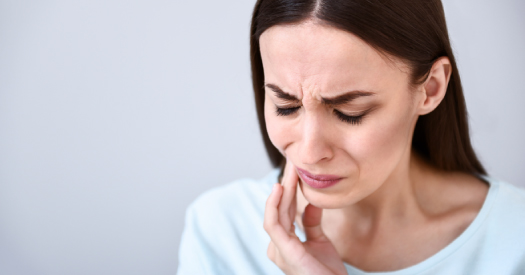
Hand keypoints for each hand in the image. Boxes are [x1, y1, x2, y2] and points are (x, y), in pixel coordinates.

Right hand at [264, 159, 346, 274]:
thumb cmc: (327, 272)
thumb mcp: (320, 242)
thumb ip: (312, 223)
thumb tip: (311, 203)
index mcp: (284, 243)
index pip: (284, 210)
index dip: (289, 189)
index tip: (296, 169)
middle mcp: (277, 246)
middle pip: (279, 208)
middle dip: (286, 183)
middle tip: (292, 161)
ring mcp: (278, 250)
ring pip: (275, 212)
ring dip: (282, 189)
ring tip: (289, 170)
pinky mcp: (284, 252)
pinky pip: (273, 224)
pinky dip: (274, 205)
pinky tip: (280, 188)